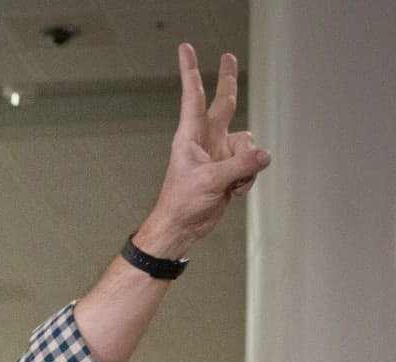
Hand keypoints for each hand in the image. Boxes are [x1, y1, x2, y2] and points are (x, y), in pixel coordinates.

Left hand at [137, 44, 270, 257]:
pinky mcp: (230, 168)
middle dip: (228, 80)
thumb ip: (240, 166)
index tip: (185, 48)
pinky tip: (234, 192)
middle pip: (224, 102)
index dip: (191, 71)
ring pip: (249, 143)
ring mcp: (219, 153)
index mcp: (190, 136)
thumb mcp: (211, 182)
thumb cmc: (183, 202)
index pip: (193, 96)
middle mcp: (206, 139)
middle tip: (229, 55)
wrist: (183, 227)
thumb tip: (265, 156)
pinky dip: (248, 178)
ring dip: (247, 164)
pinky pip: (252, 163)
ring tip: (231, 183)